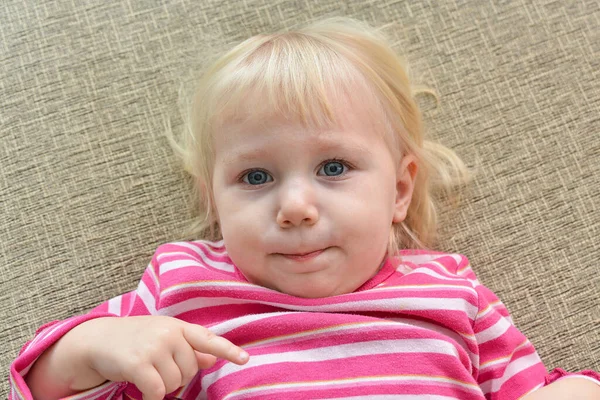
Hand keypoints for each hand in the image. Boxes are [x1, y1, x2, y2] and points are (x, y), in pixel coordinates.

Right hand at [73, 316, 248, 399]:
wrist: (98, 339)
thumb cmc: (136, 339)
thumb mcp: (164, 338)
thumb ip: (189, 348)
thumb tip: (212, 359)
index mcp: (178, 326)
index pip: (207, 338)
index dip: (228, 350)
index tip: (245, 359)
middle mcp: (168, 333)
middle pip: (190, 370)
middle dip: (176, 376)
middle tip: (158, 368)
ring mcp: (153, 347)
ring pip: (174, 383)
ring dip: (161, 386)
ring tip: (147, 373)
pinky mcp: (138, 363)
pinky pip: (156, 391)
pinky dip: (150, 397)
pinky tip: (139, 388)